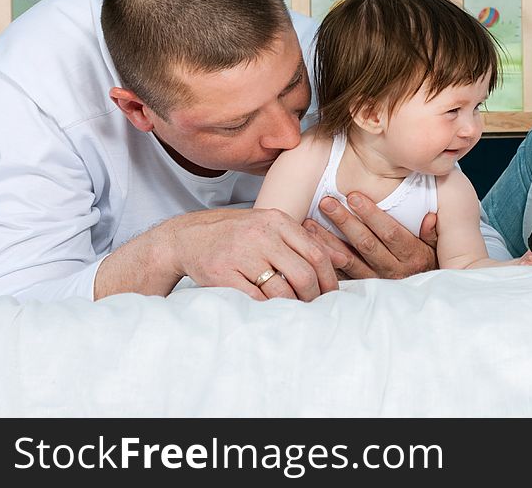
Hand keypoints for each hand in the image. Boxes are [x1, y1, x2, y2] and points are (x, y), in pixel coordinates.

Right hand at [168, 208, 338, 300]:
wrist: (189, 236)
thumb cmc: (237, 234)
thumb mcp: (270, 226)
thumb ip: (303, 241)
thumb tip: (343, 258)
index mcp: (277, 221)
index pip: (316, 253)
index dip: (329, 278)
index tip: (332, 294)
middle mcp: (261, 235)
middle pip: (303, 273)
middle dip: (314, 295)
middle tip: (314, 306)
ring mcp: (241, 254)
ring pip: (281, 289)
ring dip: (292, 305)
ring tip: (295, 310)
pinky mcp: (222, 274)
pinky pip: (254, 299)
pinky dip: (268, 308)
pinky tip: (272, 311)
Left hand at [302, 193, 437, 279]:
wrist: (424, 299)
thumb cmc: (429, 262)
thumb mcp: (437, 247)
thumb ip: (433, 232)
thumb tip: (430, 217)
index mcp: (412, 256)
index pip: (389, 233)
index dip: (371, 215)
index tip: (354, 196)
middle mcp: (394, 270)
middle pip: (366, 244)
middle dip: (345, 221)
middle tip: (327, 202)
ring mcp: (377, 282)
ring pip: (349, 260)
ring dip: (328, 241)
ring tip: (310, 223)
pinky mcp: (363, 289)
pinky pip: (341, 276)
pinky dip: (326, 262)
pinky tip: (312, 248)